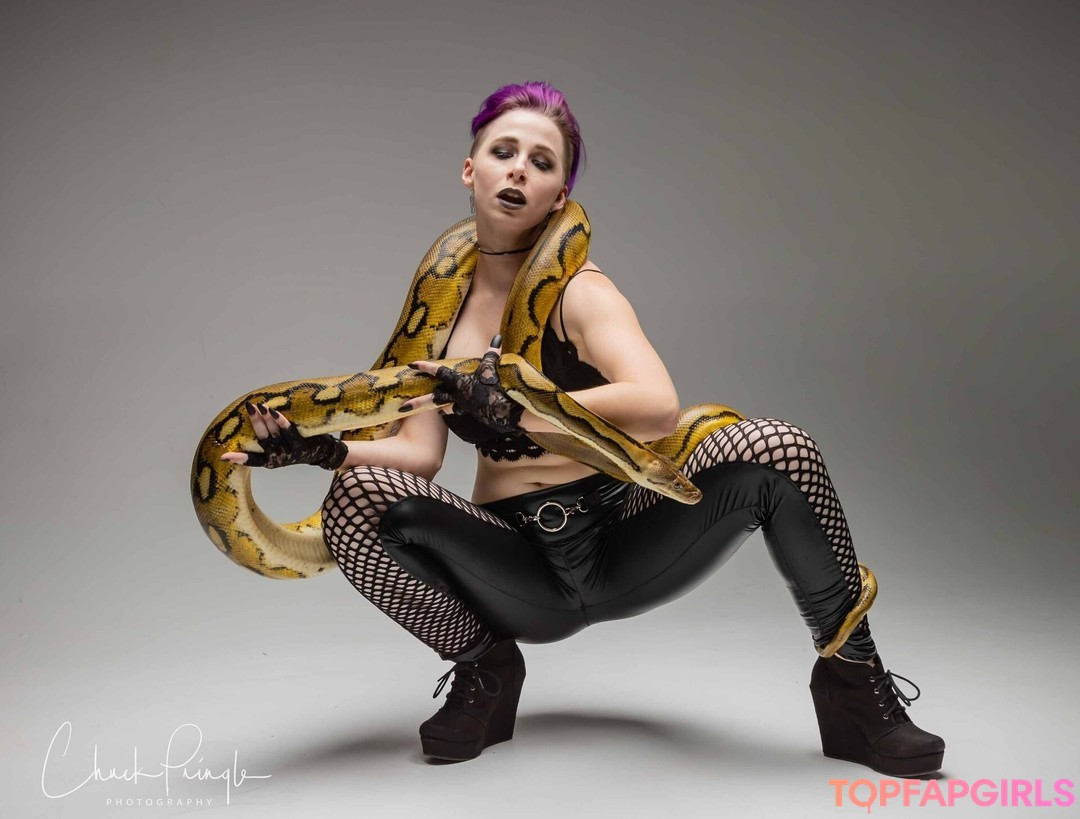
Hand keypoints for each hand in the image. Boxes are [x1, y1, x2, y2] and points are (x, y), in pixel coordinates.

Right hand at [219, 402, 347, 469]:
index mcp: (270, 460)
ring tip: (260, 405)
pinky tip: (275, 412)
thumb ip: (270, 437)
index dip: (238, 458)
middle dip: (255, 422)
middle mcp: (278, 458)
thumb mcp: (281, 446)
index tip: (223, 456)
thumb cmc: (296, 446)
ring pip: (274, 435)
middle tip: (248, 407)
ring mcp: (290, 454)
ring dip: (266, 419)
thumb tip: (256, 415)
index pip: (252, 460)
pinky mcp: (301, 447)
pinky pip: (289, 433)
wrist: (322, 453)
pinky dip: (281, 422)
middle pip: (262, 439)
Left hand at [403, 335, 523, 433]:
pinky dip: (453, 408)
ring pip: (445, 405)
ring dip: (436, 405)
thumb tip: (496, 338)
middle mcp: (458, 396)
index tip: (411, 364)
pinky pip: (458, 410)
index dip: (425, 367)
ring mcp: (464, 406)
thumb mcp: (493, 369)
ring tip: (426, 407)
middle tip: (401, 407)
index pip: (439, 372)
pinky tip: (451, 409)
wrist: (508, 413)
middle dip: (417, 403)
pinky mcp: (471, 413)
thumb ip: (491, 354)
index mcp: (460, 383)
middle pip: (434, 398)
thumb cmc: (498, 390)